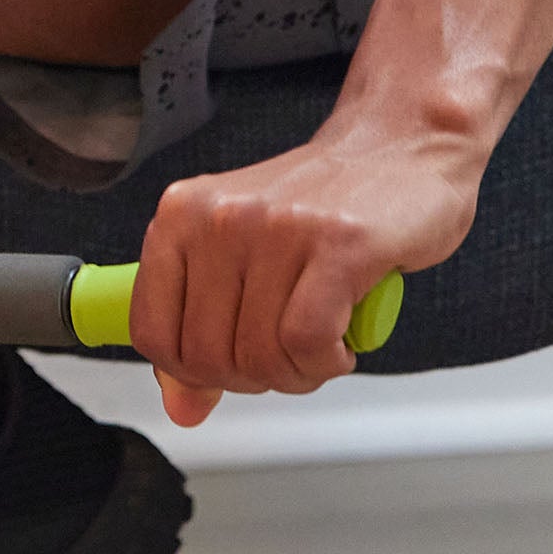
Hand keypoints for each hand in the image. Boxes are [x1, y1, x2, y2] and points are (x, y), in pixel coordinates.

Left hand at [129, 119, 482, 429]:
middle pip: (207, 355)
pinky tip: (342, 343)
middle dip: (252, 378)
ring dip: (297, 374)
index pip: (153, 331)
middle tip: (288, 356)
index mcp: (181, 216)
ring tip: (320, 346)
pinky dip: (327, 363)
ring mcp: (277, 227)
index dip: (192, 372)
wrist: (400, 145)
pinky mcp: (339, 242)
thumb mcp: (241, 258)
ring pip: (260, 356)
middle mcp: (220, 216)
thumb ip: (201, 330)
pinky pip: (308, 343)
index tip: (230, 365)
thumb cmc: (321, 206)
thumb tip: (180, 408)